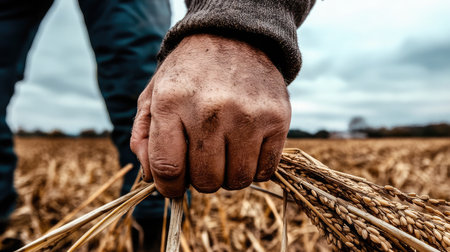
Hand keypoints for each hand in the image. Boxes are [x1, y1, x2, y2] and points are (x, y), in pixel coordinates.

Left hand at [130, 34, 290, 196]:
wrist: (234, 36)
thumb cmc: (189, 73)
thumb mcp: (154, 93)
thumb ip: (144, 137)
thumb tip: (154, 178)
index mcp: (172, 102)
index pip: (168, 168)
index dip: (169, 187)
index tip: (174, 186)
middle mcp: (211, 109)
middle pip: (205, 180)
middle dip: (200, 179)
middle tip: (203, 161)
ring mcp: (248, 114)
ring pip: (238, 180)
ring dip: (228, 176)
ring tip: (224, 154)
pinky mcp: (278, 117)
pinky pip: (266, 170)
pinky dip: (254, 168)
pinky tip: (245, 149)